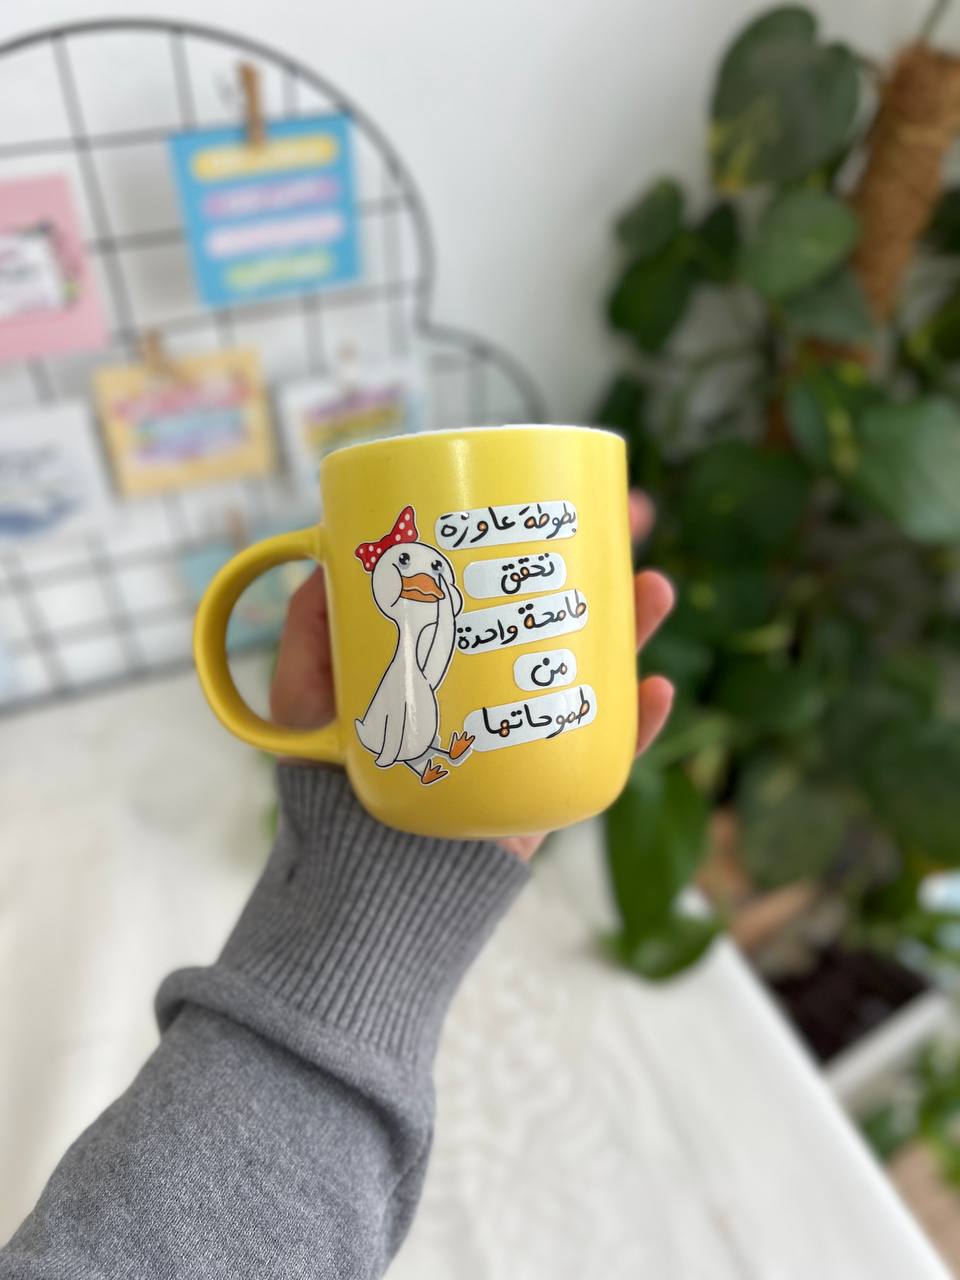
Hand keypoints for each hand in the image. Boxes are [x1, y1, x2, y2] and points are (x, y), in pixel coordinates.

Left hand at [270, 491, 674, 859]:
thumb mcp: (307, 696)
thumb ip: (310, 631)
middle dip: (608, 564)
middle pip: (564, 614)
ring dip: (636, 627)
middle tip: (636, 519)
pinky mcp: (549, 783)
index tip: (556, 488)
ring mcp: (529, 732)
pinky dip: (635, 724)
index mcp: (455, 655)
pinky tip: (653, 690)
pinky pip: (606, 752)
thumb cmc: (328, 783)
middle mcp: (499, 686)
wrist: (358, 876)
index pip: (502, 584)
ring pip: (597, 671)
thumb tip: (326, 553)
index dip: (534, 537)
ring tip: (655, 590)